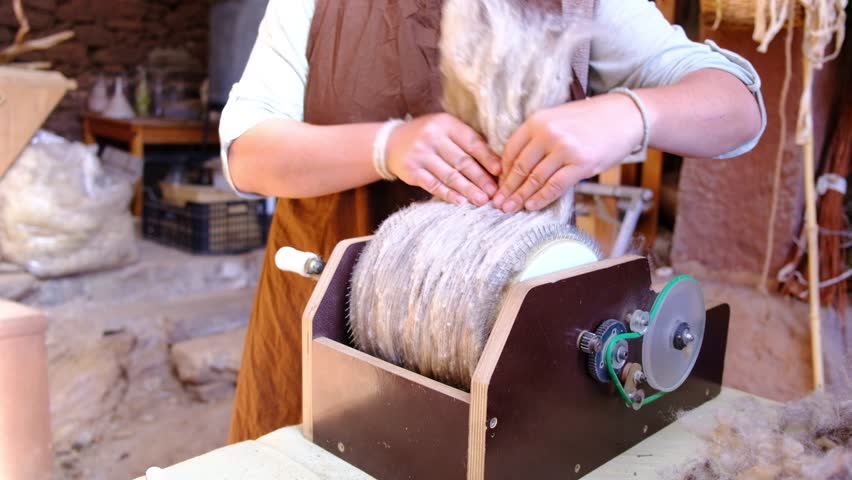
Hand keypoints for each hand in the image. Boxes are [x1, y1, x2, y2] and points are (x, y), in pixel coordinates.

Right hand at [386, 113, 500, 205]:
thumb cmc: (427, 136)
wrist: (390, 142)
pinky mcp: (411, 171)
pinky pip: (433, 185)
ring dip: (468, 189)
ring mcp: (420, 154)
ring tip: (482, 200)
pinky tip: (461, 202)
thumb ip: (465, 141)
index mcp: (446, 123)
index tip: (500, 171)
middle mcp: (432, 137)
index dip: (487, 158)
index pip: (471, 142)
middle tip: (494, 192)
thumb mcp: (445, 129)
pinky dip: (448, 194)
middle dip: (480, 178)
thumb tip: (495, 163)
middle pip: (462, 161)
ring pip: (449, 175)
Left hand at [492, 93, 644, 212]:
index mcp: (537, 121)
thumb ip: (537, 137)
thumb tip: (518, 166)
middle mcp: (547, 133)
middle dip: (508, 188)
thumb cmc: (590, 120)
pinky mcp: (581, 164)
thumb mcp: (557, 119)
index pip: (510, 151)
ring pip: (535, 179)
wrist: (625, 116)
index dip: (502, 172)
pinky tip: (532, 206)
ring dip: (521, 197)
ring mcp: (564, 149)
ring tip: (510, 208)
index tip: (498, 185)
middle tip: (498, 203)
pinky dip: (541, 198)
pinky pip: (554, 186)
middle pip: (520, 167)